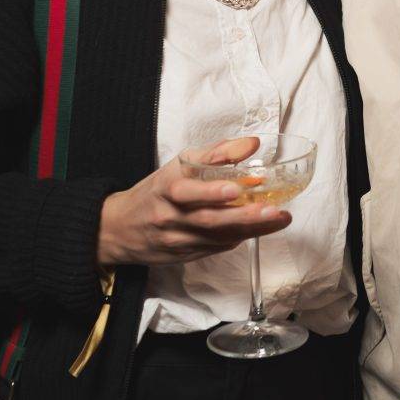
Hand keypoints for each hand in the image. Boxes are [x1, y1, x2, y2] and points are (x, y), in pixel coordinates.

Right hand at [97, 138, 292, 267]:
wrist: (120, 229)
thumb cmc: (156, 192)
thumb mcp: (178, 166)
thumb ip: (216, 154)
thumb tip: (251, 144)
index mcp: (167, 187)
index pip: (187, 188)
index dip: (212, 189)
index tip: (236, 187)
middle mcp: (171, 215)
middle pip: (208, 218)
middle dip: (243, 215)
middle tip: (272, 209)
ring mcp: (178, 238)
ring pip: (217, 236)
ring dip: (250, 228)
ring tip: (278, 218)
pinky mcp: (185, 255)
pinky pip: (216, 247)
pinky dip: (239, 237)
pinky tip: (258, 228)